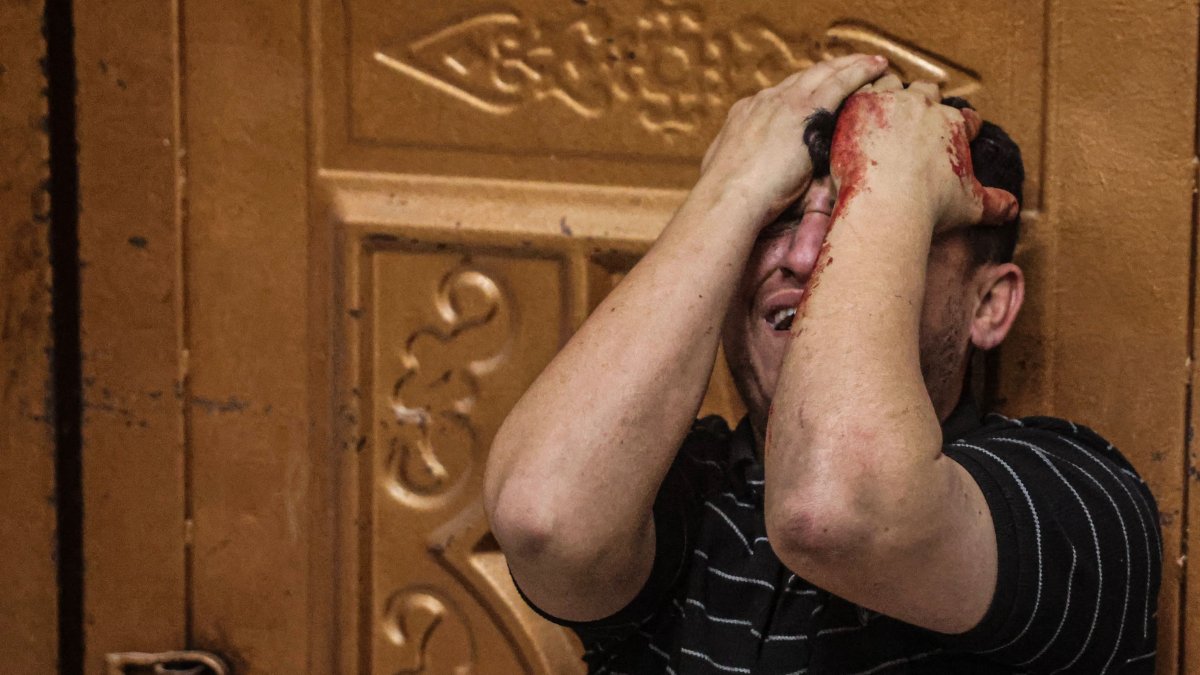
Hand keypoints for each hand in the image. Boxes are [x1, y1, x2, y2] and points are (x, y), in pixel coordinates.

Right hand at [697, 54, 889, 226]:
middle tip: (851, 67)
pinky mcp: (804, 109)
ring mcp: (784, 102)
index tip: (816, 91)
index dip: (801, 91)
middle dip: (828, 71)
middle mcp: (763, 101)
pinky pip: (839, 82)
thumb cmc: (728, 201)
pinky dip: (859, 72)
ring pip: (823, 73)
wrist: (728, 198)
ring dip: (849, 66)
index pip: (779, 96)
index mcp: (744, 115)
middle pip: (803, 78)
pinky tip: (876, 68)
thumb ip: (745, 167)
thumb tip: (750, 176)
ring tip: (872, 63)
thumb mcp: (728, 176)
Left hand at [828, 76, 1017, 231]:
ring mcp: (892, 102)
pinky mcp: (860, 105)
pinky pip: (861, 89)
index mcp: (953, 124)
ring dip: (891, 93)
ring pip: (893, 85)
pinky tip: (856, 108)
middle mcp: (925, 106)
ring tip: (884, 105)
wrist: (887, 203)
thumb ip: (995, 204)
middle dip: (925, 101)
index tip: (958, 133)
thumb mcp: (971, 206)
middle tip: (917, 114)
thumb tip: (1013, 209)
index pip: (964, 118)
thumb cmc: (929, 206)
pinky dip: (860, 96)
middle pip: (928, 93)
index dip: (962, 126)